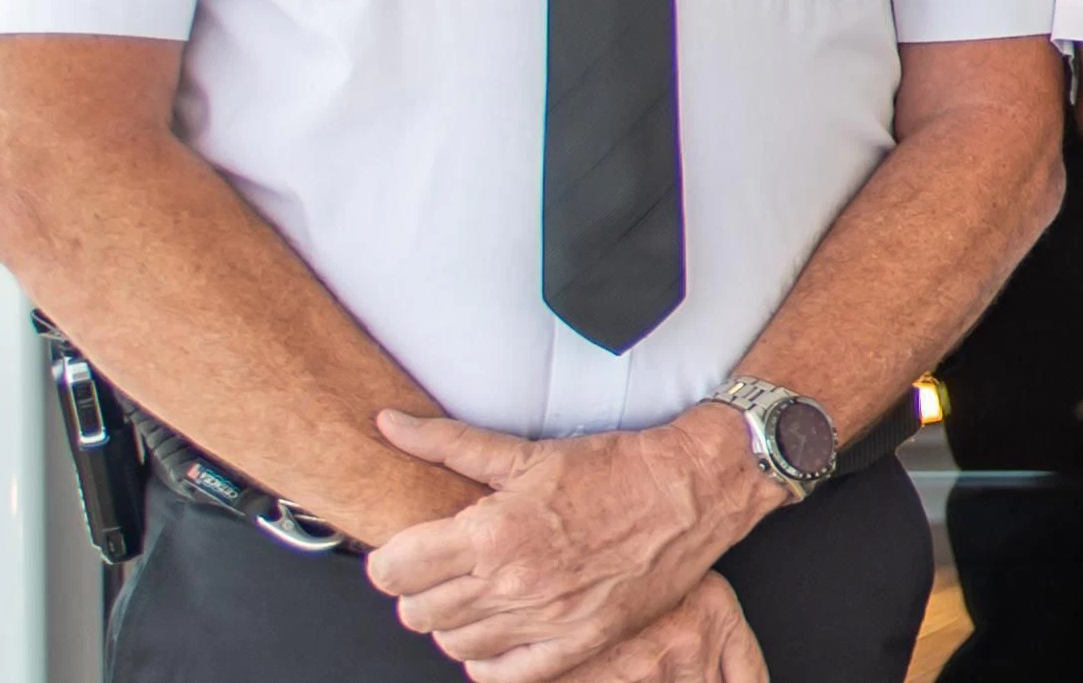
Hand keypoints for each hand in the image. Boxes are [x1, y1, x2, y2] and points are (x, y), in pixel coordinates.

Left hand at [365, 406, 779, 682]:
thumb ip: (448, 444)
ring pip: (454, 645)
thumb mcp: (527, 453)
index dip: (390, 561)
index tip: (407, 552)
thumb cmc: (615, 469)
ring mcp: (548, 619)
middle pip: (417, 613)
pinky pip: (504, 674)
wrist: (693, 491)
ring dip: (453, 624)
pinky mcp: (580, 641)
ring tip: (475, 596)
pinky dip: (488, 660)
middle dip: (418, 591)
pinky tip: (499, 632)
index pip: (394, 571)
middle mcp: (514, 583)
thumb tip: (389, 424)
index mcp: (493, 533)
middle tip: (443, 570)